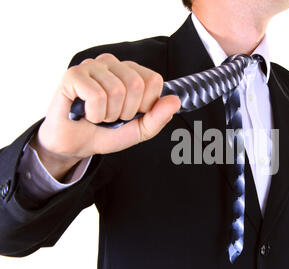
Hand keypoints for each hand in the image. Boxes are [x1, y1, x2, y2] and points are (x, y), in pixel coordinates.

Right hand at [32, 53, 180, 179]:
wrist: (76, 145)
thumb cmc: (107, 133)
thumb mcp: (140, 130)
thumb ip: (159, 117)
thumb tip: (175, 101)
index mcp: (131, 72)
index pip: (154, 80)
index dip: (146, 105)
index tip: (131, 114)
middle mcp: (112, 63)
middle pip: (136, 84)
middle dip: (126, 112)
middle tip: (112, 117)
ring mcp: (92, 66)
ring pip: (116, 90)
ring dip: (108, 115)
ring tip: (98, 115)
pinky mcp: (73, 75)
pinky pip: (96, 95)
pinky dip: (94, 113)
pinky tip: (85, 113)